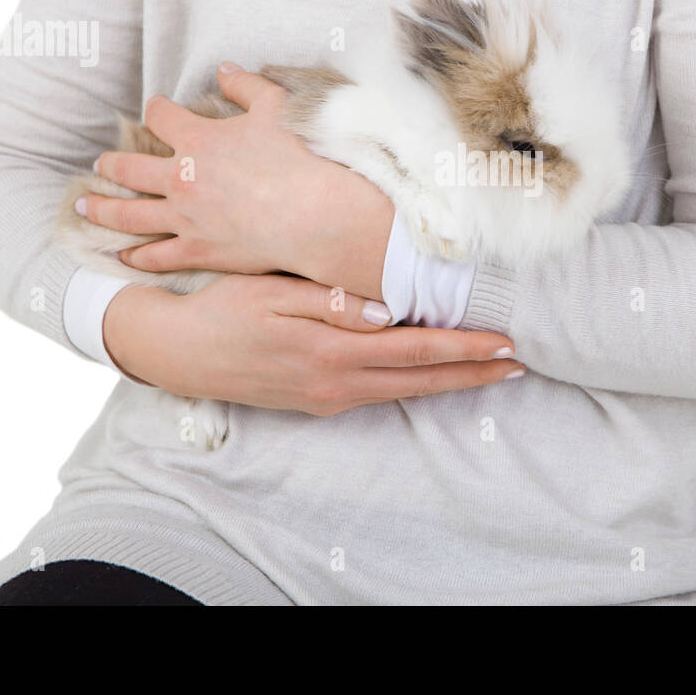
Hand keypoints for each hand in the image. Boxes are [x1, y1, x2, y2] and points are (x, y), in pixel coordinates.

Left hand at [79, 65, 393, 299]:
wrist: (314, 215)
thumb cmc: (300, 158)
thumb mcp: (277, 107)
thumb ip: (246, 85)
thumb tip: (224, 69)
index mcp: (197, 139)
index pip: (160, 116)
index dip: (156, 109)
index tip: (156, 109)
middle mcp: (180, 178)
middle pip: (129, 169)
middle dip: (111, 166)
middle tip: (99, 166)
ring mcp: (185, 219)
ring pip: (129, 215)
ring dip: (103, 210)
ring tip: (85, 208)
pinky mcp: (198, 251)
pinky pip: (155, 256)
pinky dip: (135, 256)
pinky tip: (121, 255)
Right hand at [103, 274, 522, 415]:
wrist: (178, 352)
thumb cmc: (225, 310)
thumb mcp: (274, 292)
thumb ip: (331, 302)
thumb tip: (385, 312)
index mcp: (331, 351)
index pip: (414, 351)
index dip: (464, 349)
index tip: (504, 343)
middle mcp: (335, 384)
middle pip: (420, 380)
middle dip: (472, 373)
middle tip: (517, 364)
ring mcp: (327, 399)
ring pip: (403, 391)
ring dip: (449, 382)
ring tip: (489, 371)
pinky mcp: (317, 403)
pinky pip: (378, 393)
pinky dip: (414, 384)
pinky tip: (432, 375)